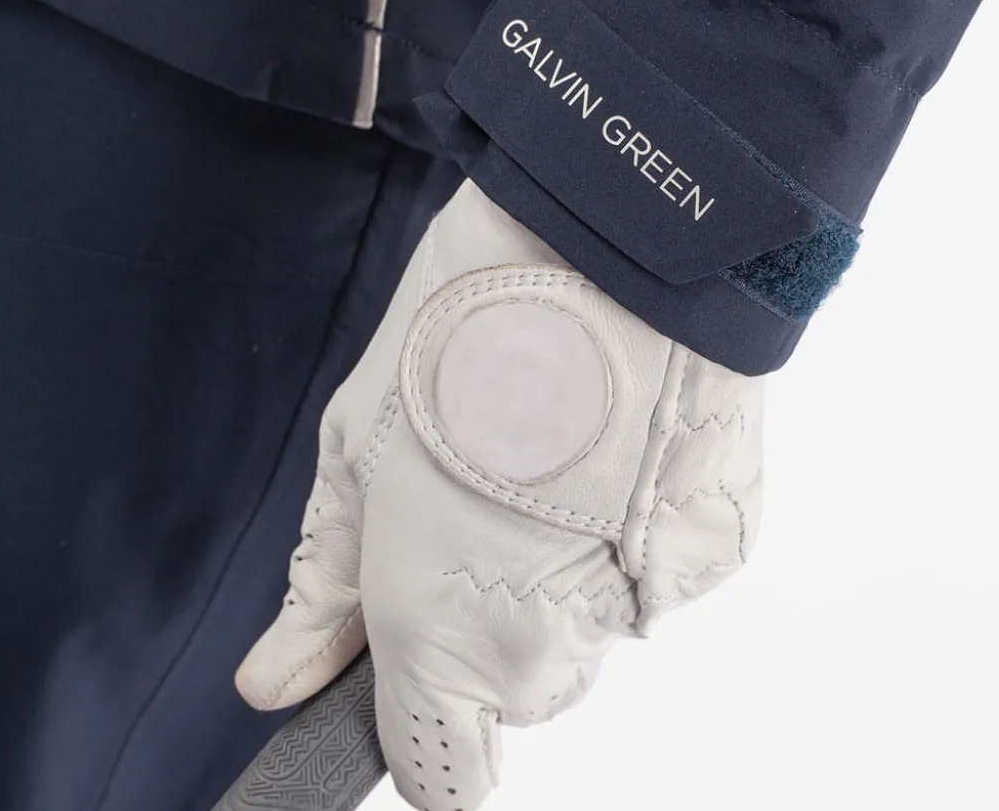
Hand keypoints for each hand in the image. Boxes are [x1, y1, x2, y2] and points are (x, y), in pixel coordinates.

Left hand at [236, 181, 762, 809]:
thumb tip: (279, 676)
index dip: (421, 720)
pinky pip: (658, 573)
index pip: (445, 776)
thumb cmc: (472, 323)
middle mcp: (551, 649)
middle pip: (522, 691)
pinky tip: (620, 440)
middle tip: (483, 489)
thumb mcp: (358, 446)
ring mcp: (647, 602)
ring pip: (591, 628)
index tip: (408, 657)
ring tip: (557, 445)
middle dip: (494, 618)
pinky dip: (638, 526)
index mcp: (443, 635)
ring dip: (571, 567)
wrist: (613, 241)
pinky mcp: (719, 548)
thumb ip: (325, 585)